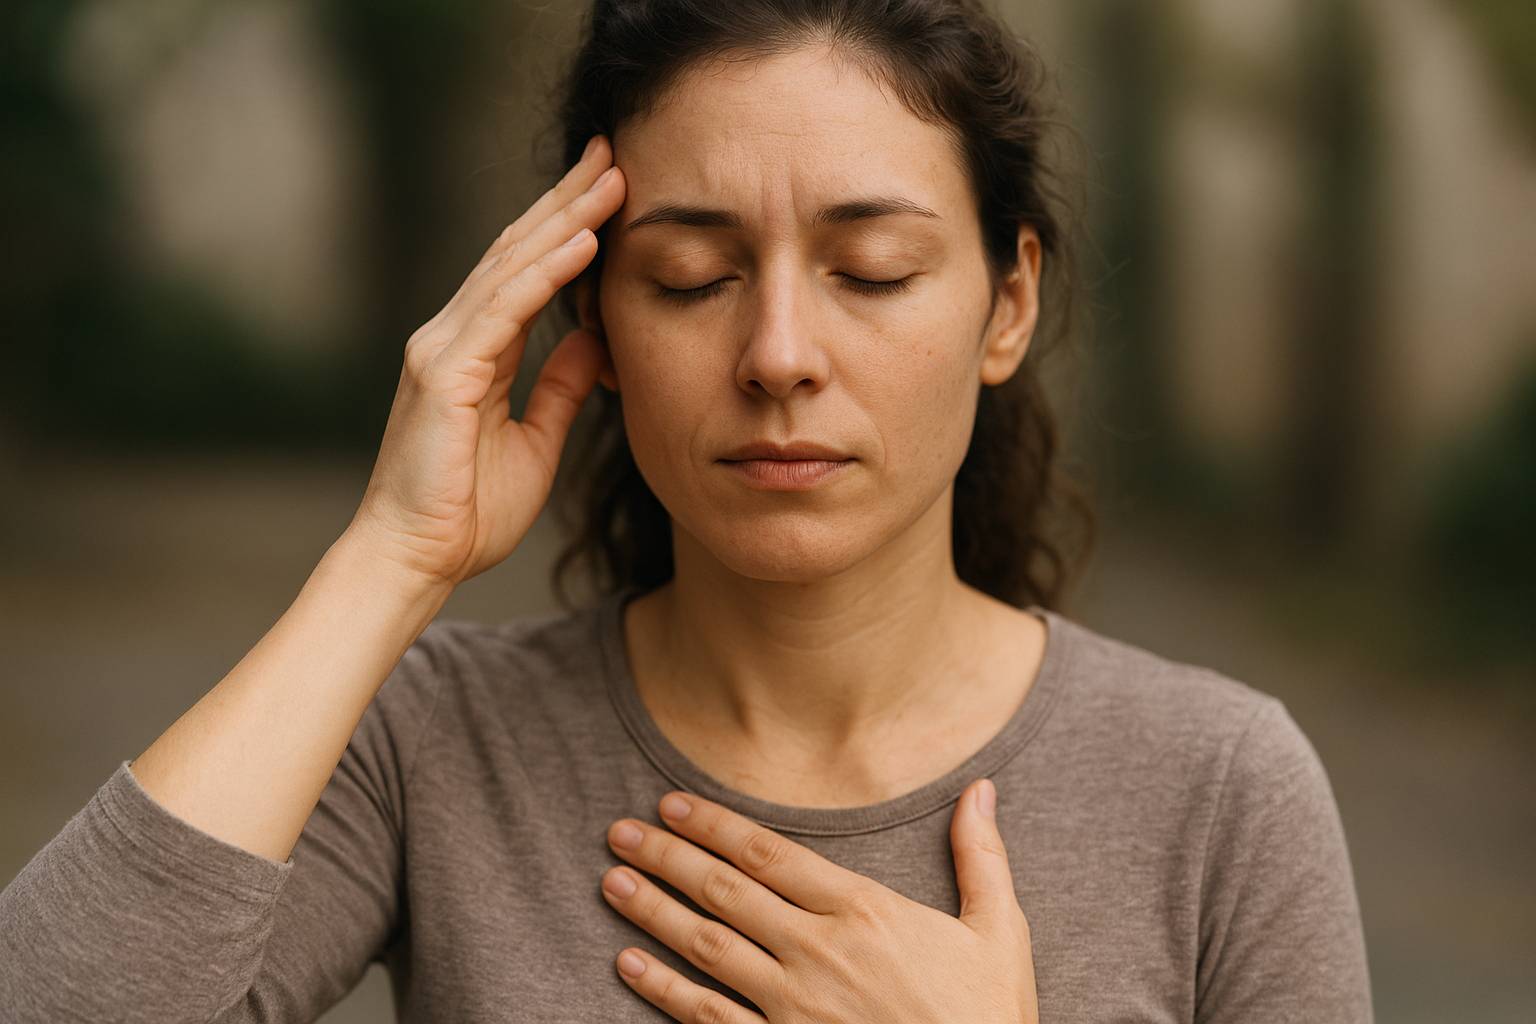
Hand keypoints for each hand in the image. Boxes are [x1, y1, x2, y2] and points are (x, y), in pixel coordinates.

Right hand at [346, 134, 625, 588]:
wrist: (416, 560)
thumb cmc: (467, 512)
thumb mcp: (535, 440)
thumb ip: (559, 387)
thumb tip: (593, 342)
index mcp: (474, 350)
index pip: (526, 271)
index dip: (567, 224)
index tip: (610, 186)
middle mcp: (452, 335)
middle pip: (518, 251)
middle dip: (567, 199)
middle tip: (614, 150)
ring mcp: (442, 349)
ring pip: (512, 267)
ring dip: (566, 219)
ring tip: (612, 178)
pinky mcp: (443, 373)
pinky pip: (504, 310)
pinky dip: (545, 273)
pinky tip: (583, 241)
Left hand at [600, 781, 1039, 1023]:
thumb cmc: (990, 1017)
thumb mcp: (999, 931)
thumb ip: (980, 857)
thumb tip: (983, 791)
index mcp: (863, 910)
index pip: (768, 852)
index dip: (712, 825)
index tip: (670, 804)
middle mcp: (818, 951)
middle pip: (724, 891)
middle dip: (666, 856)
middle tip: (617, 832)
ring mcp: (794, 1007)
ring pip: (707, 947)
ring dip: (652, 912)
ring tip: (611, 882)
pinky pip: (710, 1019)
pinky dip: (664, 992)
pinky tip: (629, 966)